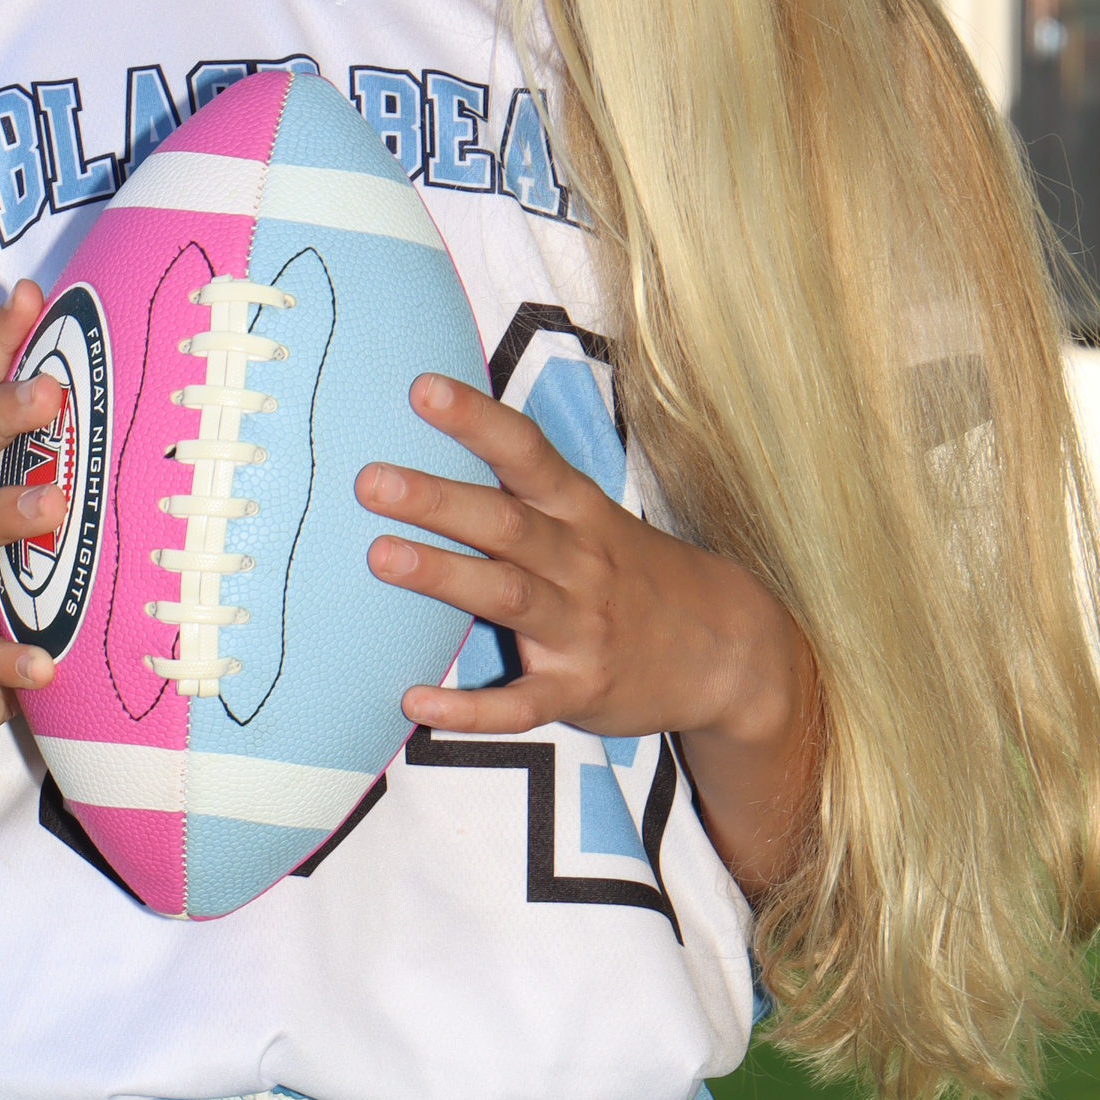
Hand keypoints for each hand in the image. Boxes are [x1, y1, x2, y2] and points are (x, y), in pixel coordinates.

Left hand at [357, 373, 816, 894]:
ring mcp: (582, 629)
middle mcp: (580, 562)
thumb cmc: (632, 572)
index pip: (525, 453)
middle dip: (439, 500)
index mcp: (579, 511)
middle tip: (371, 481)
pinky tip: (414, 701)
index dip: (476, 419)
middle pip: (506, 524)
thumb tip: (435, 445)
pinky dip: (470, 710)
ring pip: (509, 598)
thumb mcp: (591, 518)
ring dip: (444, 576)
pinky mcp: (579, 691)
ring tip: (379, 556)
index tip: (420, 389)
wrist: (727, 651)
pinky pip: (521, 704)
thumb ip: (525, 491)